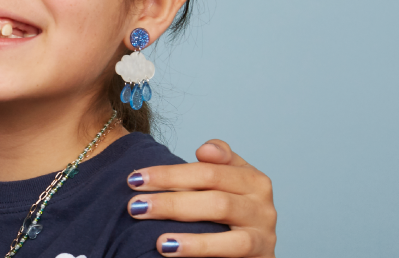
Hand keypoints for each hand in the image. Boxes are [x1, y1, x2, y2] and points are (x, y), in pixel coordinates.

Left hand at [126, 139, 275, 256]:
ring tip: (146, 217)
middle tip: (133, 204)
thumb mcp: (220, 192)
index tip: (135, 178)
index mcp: (251, 179)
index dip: (170, 172)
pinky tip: (169, 248)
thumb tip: (204, 150)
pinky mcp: (262, 255)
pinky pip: (232, 246)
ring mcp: (264, 229)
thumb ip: (211, 168)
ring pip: (221, 209)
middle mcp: (261, 201)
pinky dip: (199, 245)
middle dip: (168, 194)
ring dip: (179, 212)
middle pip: (212, 186)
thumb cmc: (227, 224)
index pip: (206, 169)